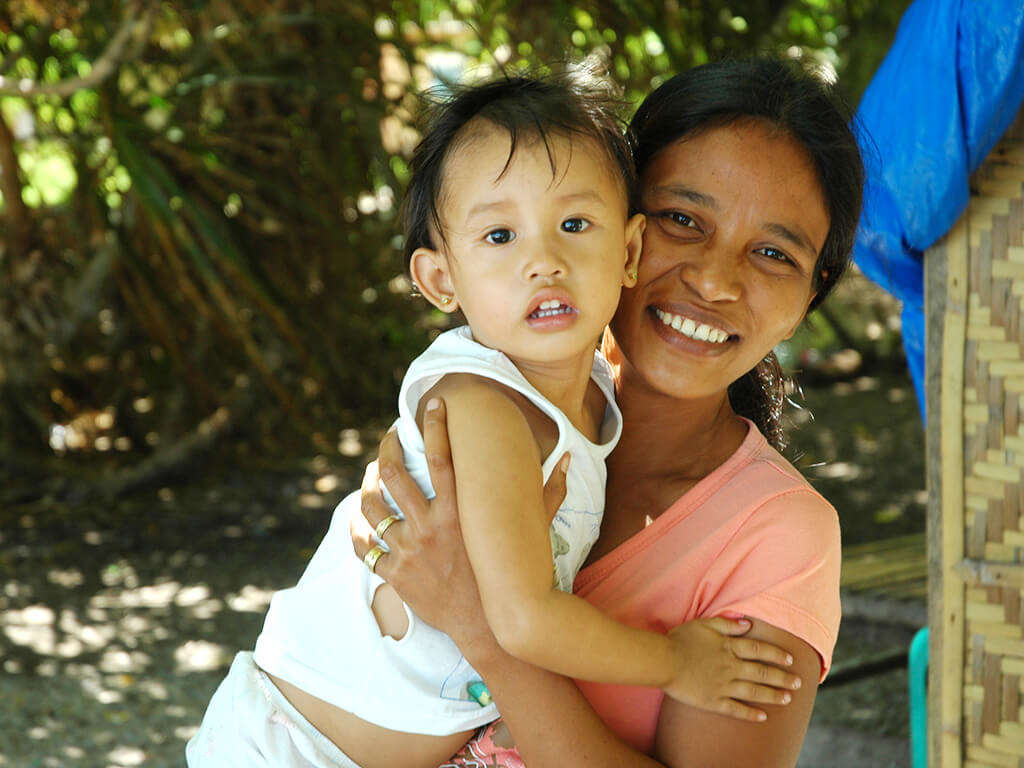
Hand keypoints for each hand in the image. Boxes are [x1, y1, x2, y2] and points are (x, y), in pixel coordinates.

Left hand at [349, 397, 568, 654]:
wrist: (489, 626)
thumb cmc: (510, 574)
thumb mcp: (535, 531)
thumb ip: (550, 492)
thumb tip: (570, 459)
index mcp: (460, 512)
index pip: (441, 456)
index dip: (435, 425)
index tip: (432, 405)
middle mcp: (430, 527)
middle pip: (393, 475)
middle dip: (386, 450)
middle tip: (389, 441)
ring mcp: (410, 551)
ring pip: (372, 508)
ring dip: (367, 487)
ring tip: (372, 477)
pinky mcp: (396, 575)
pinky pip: (365, 548)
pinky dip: (357, 531)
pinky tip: (357, 520)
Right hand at [662, 616, 802, 721]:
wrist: (663, 661)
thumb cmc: (681, 640)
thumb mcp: (703, 623)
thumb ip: (727, 623)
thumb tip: (748, 624)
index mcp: (729, 647)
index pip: (759, 650)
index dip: (776, 654)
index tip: (790, 659)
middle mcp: (731, 667)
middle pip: (762, 673)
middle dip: (783, 678)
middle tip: (798, 683)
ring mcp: (723, 686)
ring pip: (754, 692)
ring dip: (773, 695)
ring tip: (788, 699)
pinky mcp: (713, 701)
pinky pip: (736, 710)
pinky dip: (751, 714)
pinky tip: (763, 717)